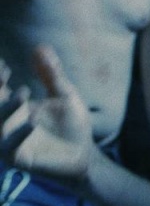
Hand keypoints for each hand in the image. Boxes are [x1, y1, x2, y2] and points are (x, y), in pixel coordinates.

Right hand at [0, 46, 92, 187]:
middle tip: (3, 74)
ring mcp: (10, 141)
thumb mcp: (64, 95)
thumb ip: (50, 74)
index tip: (3, 64)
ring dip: (5, 109)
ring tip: (24, 93)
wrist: (85, 154)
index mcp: (14, 107)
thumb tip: (40, 47)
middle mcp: (7, 123)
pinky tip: (33, 120)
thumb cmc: (72, 125)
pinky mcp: (19, 159)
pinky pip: (10, 148)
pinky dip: (18, 134)